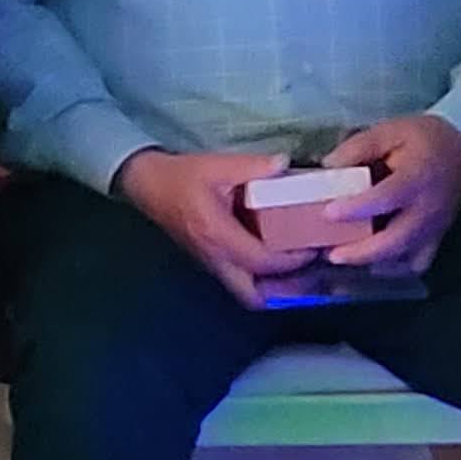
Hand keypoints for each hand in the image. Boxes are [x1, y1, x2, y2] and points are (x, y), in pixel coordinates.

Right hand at [113, 149, 311, 307]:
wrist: (147, 183)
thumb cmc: (181, 176)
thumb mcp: (216, 164)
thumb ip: (253, 166)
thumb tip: (286, 164)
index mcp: (216, 234)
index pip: (261, 261)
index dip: (292, 259)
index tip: (313, 246)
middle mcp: (213, 256)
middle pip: (252, 295)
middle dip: (284, 290)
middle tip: (308, 271)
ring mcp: (210, 263)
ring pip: (245, 293)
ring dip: (273, 289)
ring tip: (297, 272)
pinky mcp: (209, 261)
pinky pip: (239, 282)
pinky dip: (260, 281)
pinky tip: (276, 263)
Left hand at [320, 115, 460, 274]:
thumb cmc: (423, 139)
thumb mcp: (388, 131)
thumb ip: (357, 148)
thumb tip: (327, 167)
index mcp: (417, 178)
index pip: (386, 198)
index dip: (356, 208)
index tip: (328, 213)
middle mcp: (428, 209)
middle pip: (397, 241)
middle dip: (361, 252)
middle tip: (330, 254)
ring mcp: (435, 228)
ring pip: (407, 259)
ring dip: (374, 263)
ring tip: (345, 257)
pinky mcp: (437, 237)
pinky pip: (417, 263)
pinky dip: (394, 268)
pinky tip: (371, 261)